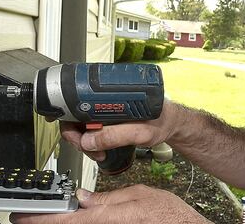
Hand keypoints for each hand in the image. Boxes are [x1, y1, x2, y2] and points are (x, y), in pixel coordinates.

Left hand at [9, 185, 210, 223]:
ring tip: (49, 215)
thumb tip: (83, 199)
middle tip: (27, 216)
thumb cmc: (169, 216)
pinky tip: (75, 219)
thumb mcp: (138, 195)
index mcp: (110, 218)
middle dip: (48, 221)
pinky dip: (80, 223)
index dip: (41, 219)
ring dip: (64, 223)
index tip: (21, 216)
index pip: (67, 221)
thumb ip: (108, 199)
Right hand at [58, 100, 178, 161]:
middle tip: (89, 149)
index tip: (77, 138)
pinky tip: (100, 146)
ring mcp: (106, 106)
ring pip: (82, 123)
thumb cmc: (162, 121)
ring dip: (84, 140)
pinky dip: (91, 139)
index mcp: (110, 93)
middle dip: (78, 136)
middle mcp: (105, 97)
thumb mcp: (140, 132)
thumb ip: (115, 136)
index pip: (76, 103)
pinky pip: (91, 126)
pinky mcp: (108, 115)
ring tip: (99, 152)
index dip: (71, 122)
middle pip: (75, 115)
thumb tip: (87, 140)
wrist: (173, 123)